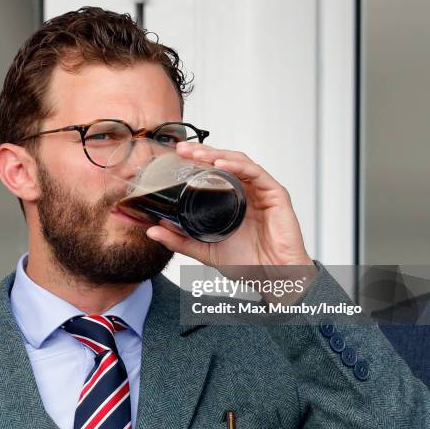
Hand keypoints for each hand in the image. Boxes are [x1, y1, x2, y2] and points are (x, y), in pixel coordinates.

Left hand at [145, 142, 317, 298]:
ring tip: (198, 155)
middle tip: (182, 149)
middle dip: (203, 152)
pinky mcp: (276, 195)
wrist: (273, 279)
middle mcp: (247, 191)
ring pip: (239, 162)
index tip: (176, 155)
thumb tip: (152, 231)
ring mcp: (261, 191)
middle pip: (224, 161)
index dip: (196, 161)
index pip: (213, 172)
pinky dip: (238, 166)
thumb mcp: (205, 250)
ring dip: (218, 155)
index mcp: (232, 199)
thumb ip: (180, 241)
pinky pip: (257, 174)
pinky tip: (222, 164)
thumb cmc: (247, 263)